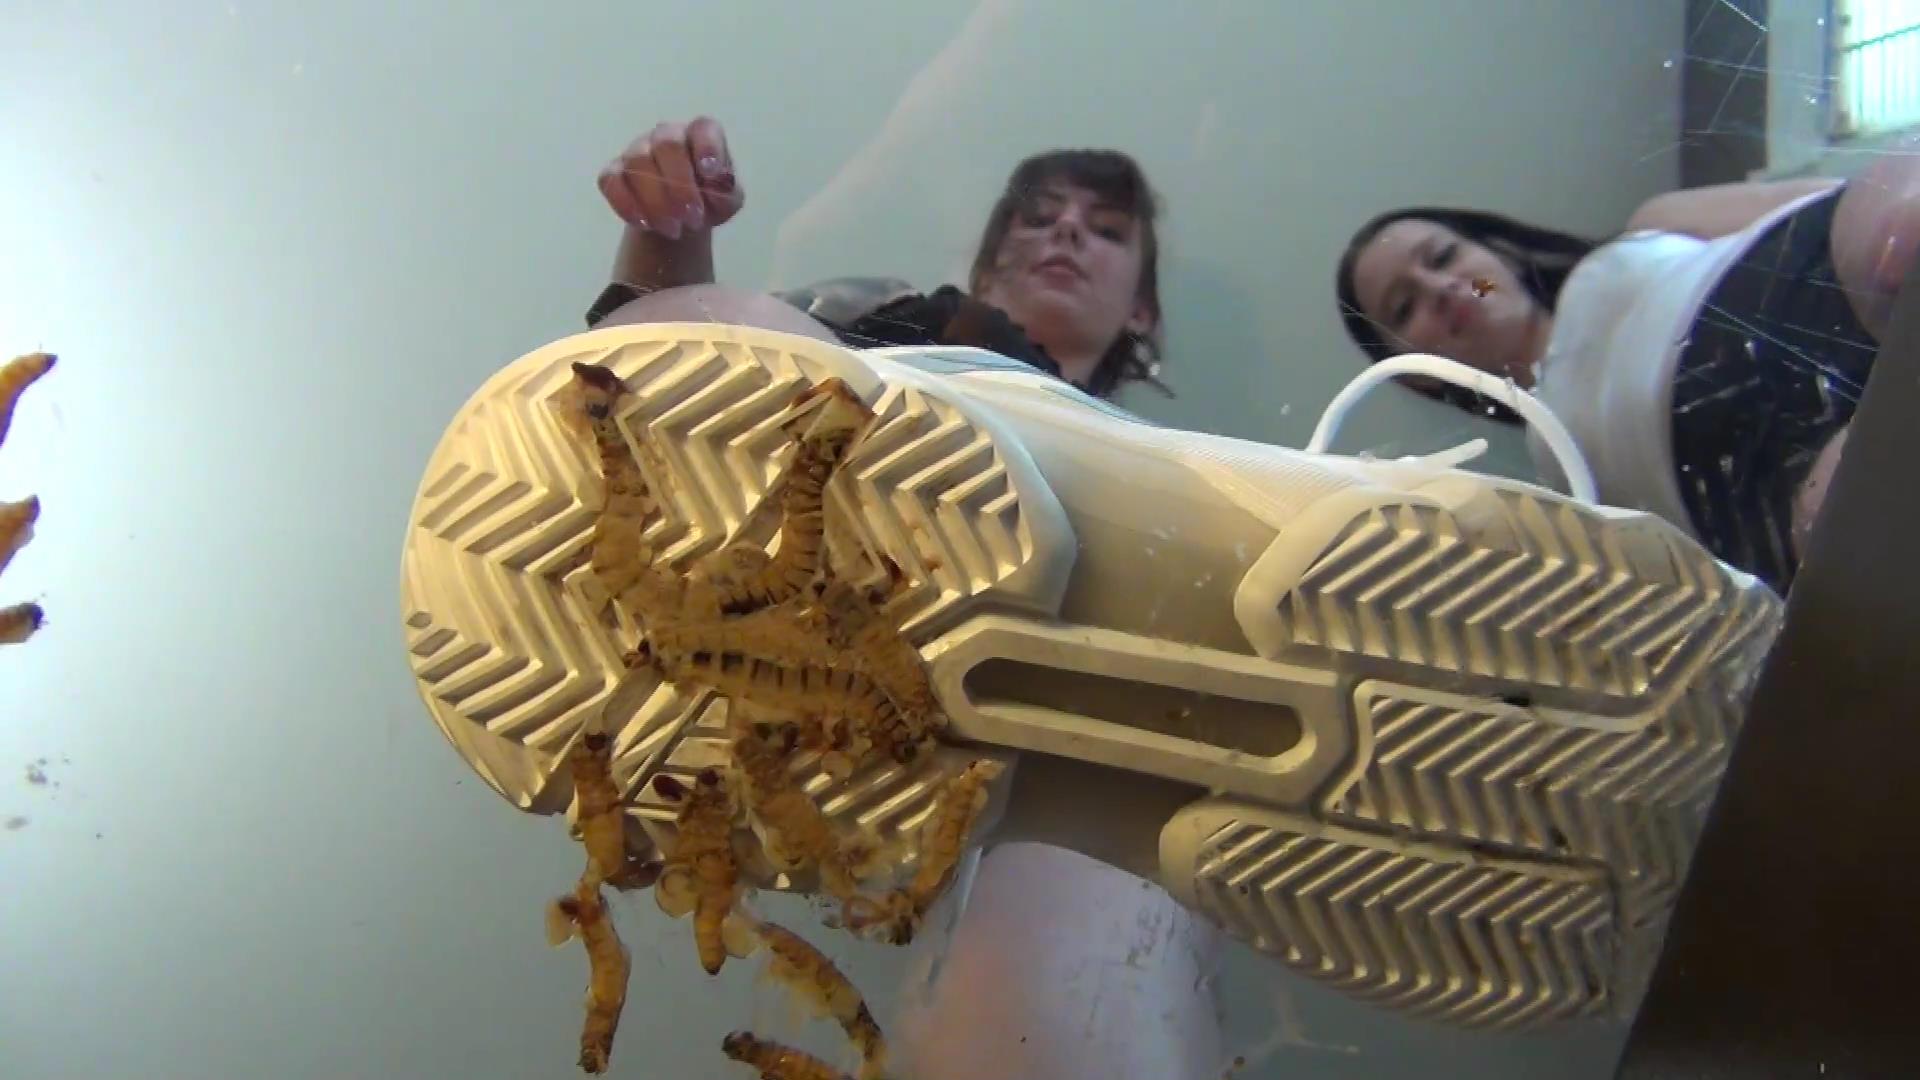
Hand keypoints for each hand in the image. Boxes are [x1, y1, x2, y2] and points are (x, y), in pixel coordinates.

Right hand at [598, 117, 743, 240]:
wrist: (680, 219)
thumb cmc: (708, 201)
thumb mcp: (727, 201)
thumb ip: (727, 191)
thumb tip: (719, 181)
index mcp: (700, 134)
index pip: (703, 128)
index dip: (707, 148)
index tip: (710, 174)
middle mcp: (667, 135)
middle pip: (667, 144)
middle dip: (680, 184)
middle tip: (691, 218)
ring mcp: (637, 150)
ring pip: (637, 162)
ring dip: (655, 200)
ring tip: (673, 229)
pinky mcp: (614, 172)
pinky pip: (611, 181)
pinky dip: (626, 204)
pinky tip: (644, 225)